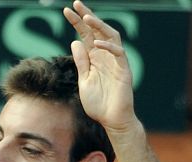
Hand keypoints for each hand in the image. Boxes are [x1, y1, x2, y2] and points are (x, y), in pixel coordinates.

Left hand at [64, 1, 136, 129]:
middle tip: (76, 4)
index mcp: (94, 57)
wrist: (111, 119)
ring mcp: (116, 61)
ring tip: (87, 17)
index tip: (66, 10)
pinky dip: (108, 47)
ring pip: (110, 37)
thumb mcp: (84, 80)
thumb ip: (81, 62)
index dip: (77, 22)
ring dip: (99, 26)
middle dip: (87, 16)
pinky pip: (118, 53)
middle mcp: (105, 56)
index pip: (86, 35)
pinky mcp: (124, 70)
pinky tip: (96, 43)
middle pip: (98, 31)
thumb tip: (74, 42)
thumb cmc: (98, 102)